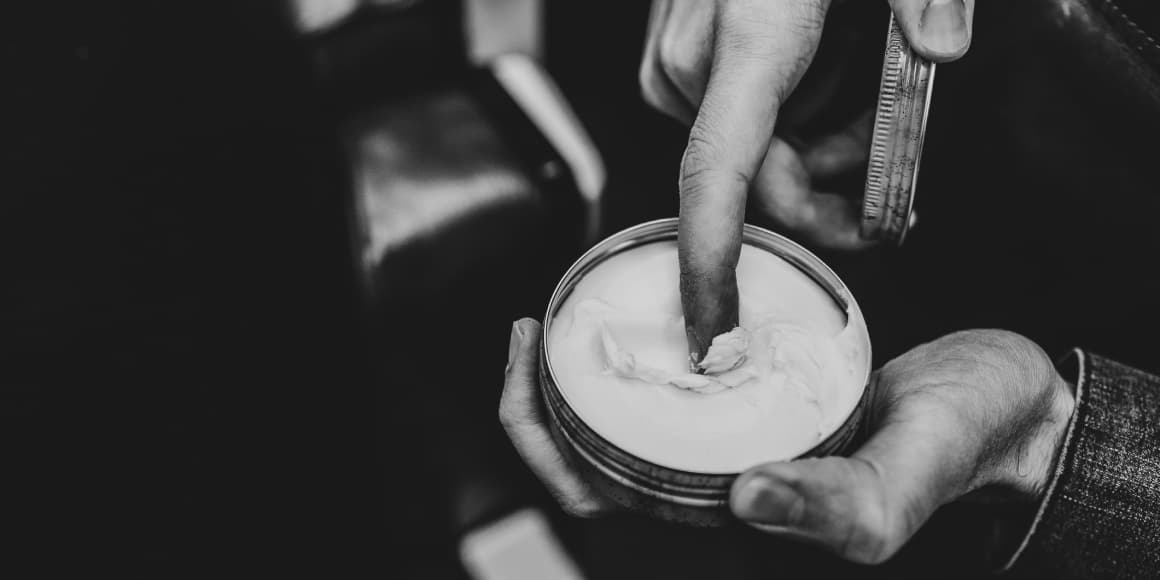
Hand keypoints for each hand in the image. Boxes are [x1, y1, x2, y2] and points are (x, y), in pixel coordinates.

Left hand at [500, 322, 1074, 563]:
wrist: (1004, 405)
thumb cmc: (963, 446)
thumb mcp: (906, 478)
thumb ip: (836, 506)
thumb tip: (744, 500)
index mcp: (730, 512)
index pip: (598, 494)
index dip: (540, 442)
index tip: (529, 359)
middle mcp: (717, 477)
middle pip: (594, 453)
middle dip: (543, 397)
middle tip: (534, 324)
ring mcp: (732, 435)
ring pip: (628, 412)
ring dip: (584, 367)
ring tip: (572, 305)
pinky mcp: (753, 393)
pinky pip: (675, 375)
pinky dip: (644, 340)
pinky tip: (643, 295)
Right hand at [640, 0, 975, 360]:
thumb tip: (941, 50)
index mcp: (746, 39)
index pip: (715, 177)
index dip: (710, 264)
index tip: (713, 330)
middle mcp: (696, 58)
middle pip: (756, 177)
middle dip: (827, 193)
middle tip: (896, 191)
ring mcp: (678, 55)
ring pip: (750, 149)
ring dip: (816, 146)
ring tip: (864, 94)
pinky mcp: (677, 51)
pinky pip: (734, 115)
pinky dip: (789, 115)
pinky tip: (825, 70)